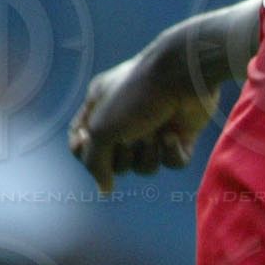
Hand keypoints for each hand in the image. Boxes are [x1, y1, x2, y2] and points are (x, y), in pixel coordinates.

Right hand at [69, 47, 218, 194]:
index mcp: (99, 109)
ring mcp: (155, 128)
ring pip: (145, 167)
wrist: (182, 74)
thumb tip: (104, 190)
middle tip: (132, 135)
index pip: (81, 145)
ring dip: (149, 155)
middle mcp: (126, 120)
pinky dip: (172, 153)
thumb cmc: (135, 95)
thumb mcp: (102, 129)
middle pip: (116, 163)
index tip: (90, 144)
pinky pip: (173, 163)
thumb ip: (95, 162)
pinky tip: (173, 135)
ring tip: (156, 133)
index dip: (85, 153)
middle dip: (124, 155)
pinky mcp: (182, 135)